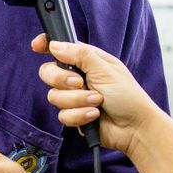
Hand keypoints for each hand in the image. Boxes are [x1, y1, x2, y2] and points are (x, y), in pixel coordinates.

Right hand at [30, 35, 156, 159]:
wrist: (134, 127)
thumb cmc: (128, 96)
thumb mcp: (105, 69)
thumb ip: (80, 55)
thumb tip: (55, 45)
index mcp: (86, 60)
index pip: (59, 49)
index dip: (45, 45)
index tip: (37, 45)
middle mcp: (77, 77)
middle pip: (48, 72)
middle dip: (61, 79)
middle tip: (80, 83)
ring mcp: (74, 97)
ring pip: (54, 96)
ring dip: (77, 100)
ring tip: (98, 101)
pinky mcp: (74, 116)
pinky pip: (63, 115)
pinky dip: (80, 115)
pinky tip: (95, 115)